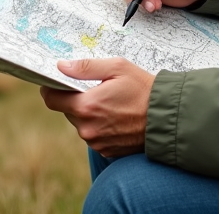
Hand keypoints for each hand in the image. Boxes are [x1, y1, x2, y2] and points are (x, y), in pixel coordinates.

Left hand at [39, 58, 154, 155]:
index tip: (54, 82)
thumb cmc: (144, 89)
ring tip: (112, 104)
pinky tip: (118, 118)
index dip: (50, 89)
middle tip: (97, 89)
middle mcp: (87, 128)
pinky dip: (101, 127)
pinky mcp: (107, 151)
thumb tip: (61, 66)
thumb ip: (85, 67)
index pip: (52, 100)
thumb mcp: (117, 68)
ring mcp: (97, 142)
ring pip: (82, 125)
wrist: (167, 118)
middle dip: (77, 100)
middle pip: (68, 111)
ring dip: (90, 114)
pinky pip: (95, 136)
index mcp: (86, 106)